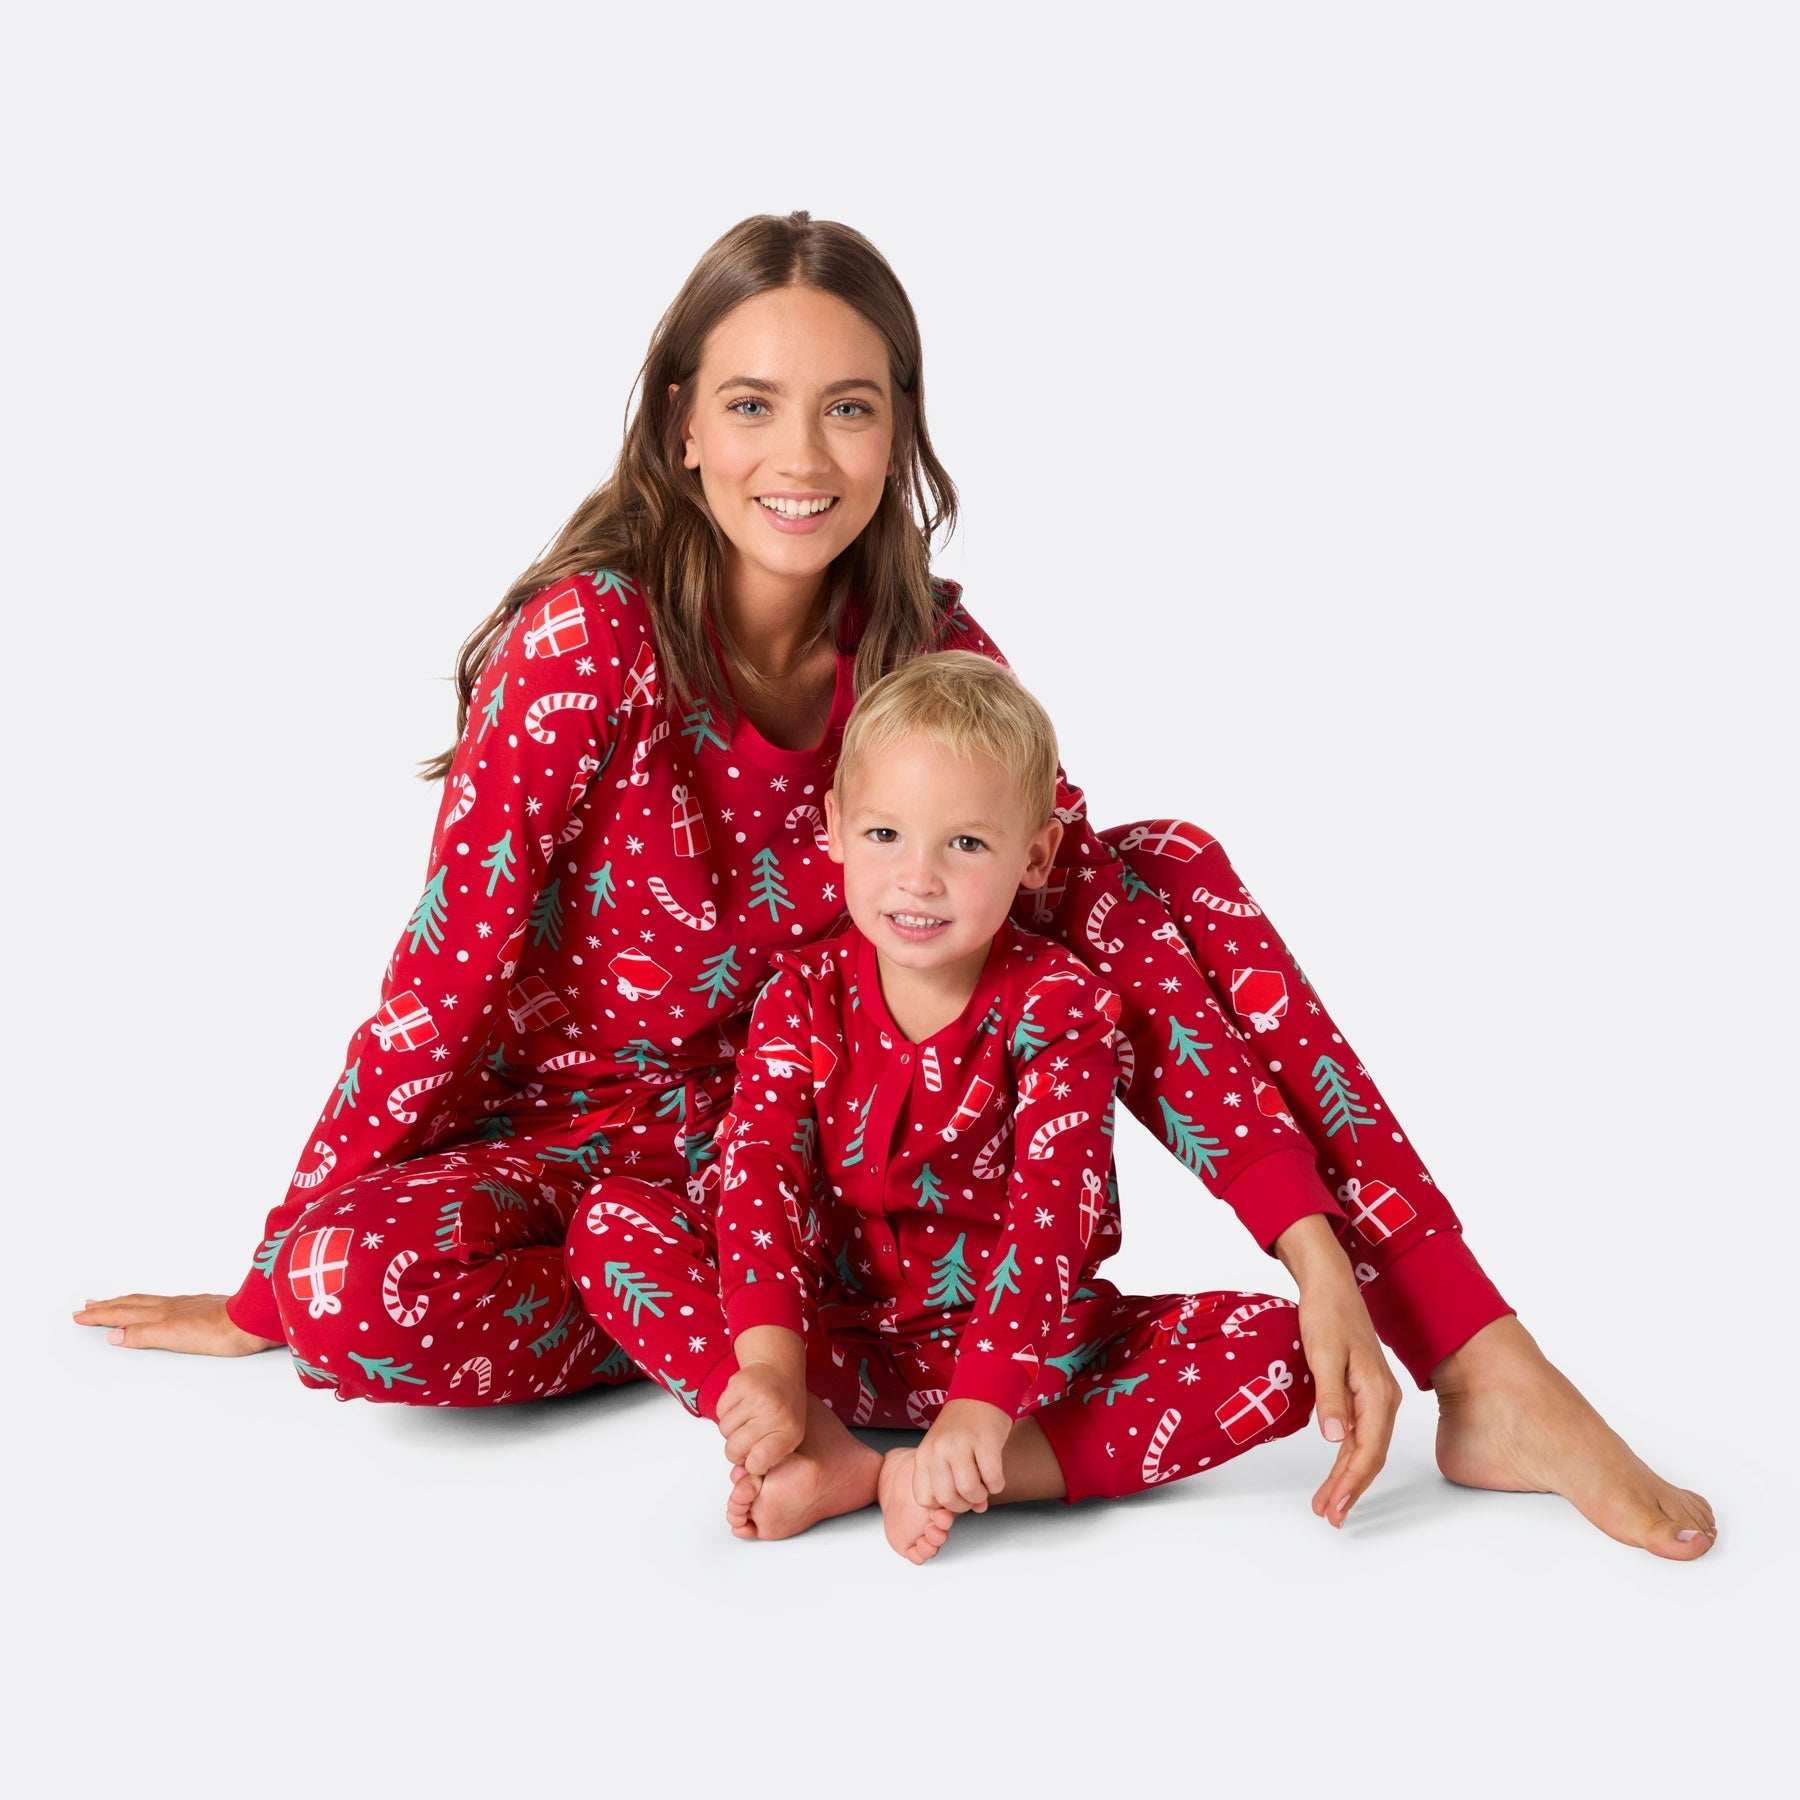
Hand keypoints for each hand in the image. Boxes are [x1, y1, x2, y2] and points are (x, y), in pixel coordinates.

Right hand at [73, 1293, 280, 1355]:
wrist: (256, 1322)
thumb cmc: (221, 1331)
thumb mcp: (173, 1336)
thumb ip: (143, 1334)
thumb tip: (113, 1334)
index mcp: (163, 1313)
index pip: (124, 1313)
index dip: (100, 1315)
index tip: (79, 1314)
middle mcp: (174, 1306)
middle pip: (134, 1304)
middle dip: (109, 1305)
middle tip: (88, 1304)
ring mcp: (190, 1306)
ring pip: (150, 1302)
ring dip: (128, 1303)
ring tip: (116, 1301)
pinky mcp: (205, 1310)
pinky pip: (168, 1304)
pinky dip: (152, 1305)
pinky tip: (159, 1307)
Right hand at [717, 1362, 807, 1475]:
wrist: (779, 1368)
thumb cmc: (784, 1407)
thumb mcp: (789, 1436)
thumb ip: (770, 1458)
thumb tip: (744, 1476)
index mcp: (789, 1429)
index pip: (757, 1462)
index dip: (752, 1464)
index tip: (756, 1458)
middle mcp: (773, 1412)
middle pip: (734, 1449)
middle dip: (736, 1450)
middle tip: (747, 1439)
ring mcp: (755, 1396)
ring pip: (724, 1431)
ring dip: (731, 1430)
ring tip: (746, 1420)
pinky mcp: (738, 1384)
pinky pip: (719, 1412)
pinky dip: (726, 1413)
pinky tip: (741, 1406)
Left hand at [914, 1398, 1010, 1514]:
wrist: (981, 1393)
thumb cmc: (962, 1428)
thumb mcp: (944, 1452)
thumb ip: (952, 1481)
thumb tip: (976, 1509)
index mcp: (923, 1454)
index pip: (924, 1499)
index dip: (942, 1505)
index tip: (955, 1496)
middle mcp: (938, 1449)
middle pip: (947, 1499)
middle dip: (964, 1504)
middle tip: (973, 1494)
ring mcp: (960, 1445)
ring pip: (969, 1492)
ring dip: (981, 1495)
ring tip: (984, 1484)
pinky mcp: (985, 1442)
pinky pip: (993, 1480)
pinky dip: (997, 1484)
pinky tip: (995, 1474)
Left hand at [1274, 1216, 1402, 1526]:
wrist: (1330, 1285)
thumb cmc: (1326, 1314)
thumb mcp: (1323, 1354)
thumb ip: (1331, 1398)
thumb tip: (1334, 1439)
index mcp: (1378, 1394)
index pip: (1368, 1450)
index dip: (1351, 1482)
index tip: (1334, 1506)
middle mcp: (1383, 1399)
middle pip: (1371, 1455)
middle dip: (1350, 1488)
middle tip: (1329, 1515)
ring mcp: (1375, 1397)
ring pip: (1365, 1447)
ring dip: (1348, 1476)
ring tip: (1328, 1504)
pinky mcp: (1363, 1391)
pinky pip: (1359, 1432)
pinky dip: (1347, 1455)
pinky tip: (1335, 1471)